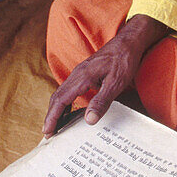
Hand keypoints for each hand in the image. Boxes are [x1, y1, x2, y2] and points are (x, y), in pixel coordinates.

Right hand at [42, 15, 167, 135]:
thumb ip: (102, 101)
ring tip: (55, 126)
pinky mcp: (84, 73)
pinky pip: (68, 89)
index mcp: (82, 76)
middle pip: (57, 97)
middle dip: (51, 115)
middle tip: (48, 133)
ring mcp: (79, 73)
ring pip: (61, 92)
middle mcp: (77, 74)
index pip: (61, 100)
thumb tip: (89, 120)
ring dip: (56, 109)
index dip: (53, 117)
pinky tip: (68, 111)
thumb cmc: (124, 60)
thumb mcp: (116, 83)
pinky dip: (64, 102)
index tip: (47, 131)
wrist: (128, 42)